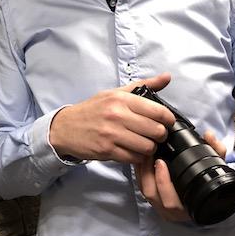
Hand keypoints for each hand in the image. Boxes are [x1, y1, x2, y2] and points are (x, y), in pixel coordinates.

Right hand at [48, 73, 174, 164]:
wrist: (66, 127)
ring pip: (147, 146)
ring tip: (144, 144)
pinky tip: (133, 151)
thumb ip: (144, 85)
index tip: (167, 122)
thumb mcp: (115, 93)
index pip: (158, 111)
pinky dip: (137, 157)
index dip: (168, 119)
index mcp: (121, 99)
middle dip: (160, 135)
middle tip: (156, 135)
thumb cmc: (93, 110)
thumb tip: (167, 77)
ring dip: (150, 148)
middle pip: (156, 131)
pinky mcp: (107, 150)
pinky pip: (134, 158)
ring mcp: (112, 134)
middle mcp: (117, 115)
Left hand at [135, 130, 226, 221]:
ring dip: (142, 171)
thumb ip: (217, 151)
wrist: (205, 195)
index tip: (160, 162)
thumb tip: (209, 135)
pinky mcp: (153, 200)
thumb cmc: (209, 182)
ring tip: (144, 153)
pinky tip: (140, 159)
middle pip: (153, 196)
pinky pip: (142, 188)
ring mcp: (161, 207)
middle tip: (148, 153)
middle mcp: (173, 211)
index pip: (171, 201)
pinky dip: (139, 173)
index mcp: (189, 207)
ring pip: (145, 192)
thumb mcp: (217, 167)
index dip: (163, 183)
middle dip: (147, 173)